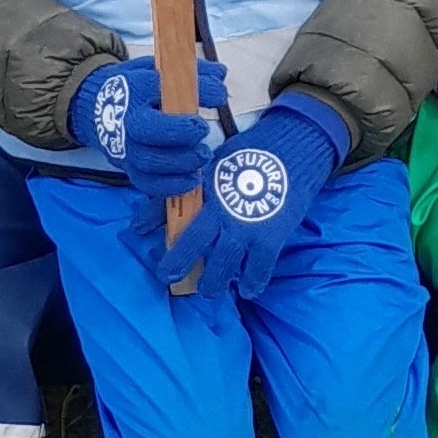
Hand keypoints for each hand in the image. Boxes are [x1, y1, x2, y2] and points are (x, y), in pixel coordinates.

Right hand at [70, 56, 225, 196]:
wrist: (100, 109)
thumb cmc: (138, 89)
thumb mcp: (158, 71)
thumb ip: (190, 72)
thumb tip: (220, 75)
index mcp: (135, 88)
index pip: (160, 87)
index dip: (193, 90)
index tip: (219, 93)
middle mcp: (126, 120)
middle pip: (148, 129)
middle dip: (179, 132)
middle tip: (202, 129)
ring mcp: (126, 148)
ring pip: (150, 161)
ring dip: (181, 161)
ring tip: (203, 154)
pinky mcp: (130, 169)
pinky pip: (148, 183)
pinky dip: (171, 185)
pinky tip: (194, 178)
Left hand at [159, 92, 346, 301]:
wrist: (293, 147)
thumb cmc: (250, 154)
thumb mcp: (211, 165)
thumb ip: (182, 192)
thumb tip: (147, 218)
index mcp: (208, 192)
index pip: (178, 214)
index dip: (159, 230)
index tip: (144, 241)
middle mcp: (225, 212)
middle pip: (197, 243)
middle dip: (181, 262)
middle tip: (169, 277)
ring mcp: (249, 226)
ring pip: (226, 261)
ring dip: (214, 279)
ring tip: (208, 290)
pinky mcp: (272, 235)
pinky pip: (260, 266)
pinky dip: (253, 280)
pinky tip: (247, 290)